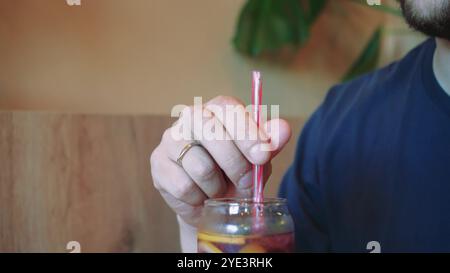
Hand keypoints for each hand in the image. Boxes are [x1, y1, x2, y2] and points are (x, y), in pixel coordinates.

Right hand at [150, 96, 290, 226]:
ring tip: (219, 189)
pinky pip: (184, 187)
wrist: (211, 203)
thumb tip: (284, 129)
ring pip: (200, 166)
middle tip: (246, 184)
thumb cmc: (236, 173)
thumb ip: (270, 143)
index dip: (247, 132)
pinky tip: (201, 195)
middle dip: (236, 165)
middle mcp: (190, 117)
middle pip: (212, 133)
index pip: (228, 109)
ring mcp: (170, 140)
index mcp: (217, 109)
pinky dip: (200, 199)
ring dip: (218, 187)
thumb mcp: (258, 158)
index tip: (262, 156)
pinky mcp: (158, 165)